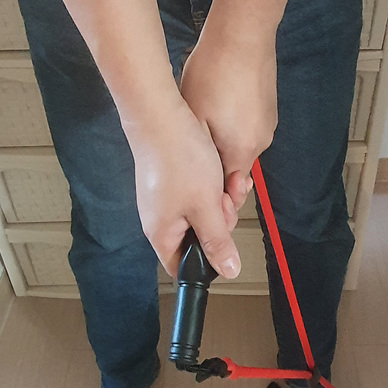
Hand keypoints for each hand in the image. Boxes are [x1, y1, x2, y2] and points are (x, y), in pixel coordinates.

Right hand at [124, 94, 240, 278]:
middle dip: (219, 221)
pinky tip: (218, 172)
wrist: (161, 116)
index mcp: (162, 234)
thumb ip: (217, 241)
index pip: (183, 267)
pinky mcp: (171, 182)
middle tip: (224, 200)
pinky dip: (212, 186)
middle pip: (197, 238)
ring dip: (219, 200)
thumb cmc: (180, 160)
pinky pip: (197, 195)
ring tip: (224, 181)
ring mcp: (165, 200)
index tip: (222, 242)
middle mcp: (160, 220)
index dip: (206, 261)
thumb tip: (228, 272)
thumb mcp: (206, 206)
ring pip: (202, 213)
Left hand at [180, 16, 277, 209]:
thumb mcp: (195, 119)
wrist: (243, 36)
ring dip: (222, 140)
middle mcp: (261, 142)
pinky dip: (233, 123)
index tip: (195, 182)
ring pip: (241, 145)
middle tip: (191, 143)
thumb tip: (210, 186)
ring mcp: (268, 124)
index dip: (213, 191)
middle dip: (215, 162)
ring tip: (204, 118)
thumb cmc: (213, 75)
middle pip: (236, 166)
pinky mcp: (268, 107)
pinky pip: (248, 126)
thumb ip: (203, 156)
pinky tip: (219, 104)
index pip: (230, 188)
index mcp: (243, 150)